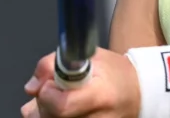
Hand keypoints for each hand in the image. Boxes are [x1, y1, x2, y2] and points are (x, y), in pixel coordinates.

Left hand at [21, 48, 140, 117]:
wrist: (137, 94)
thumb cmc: (114, 73)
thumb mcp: (90, 57)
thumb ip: (56, 64)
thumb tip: (31, 87)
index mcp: (100, 95)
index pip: (61, 105)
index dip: (47, 94)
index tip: (50, 83)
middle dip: (43, 102)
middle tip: (53, 89)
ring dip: (43, 112)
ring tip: (57, 100)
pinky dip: (51, 117)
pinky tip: (59, 110)